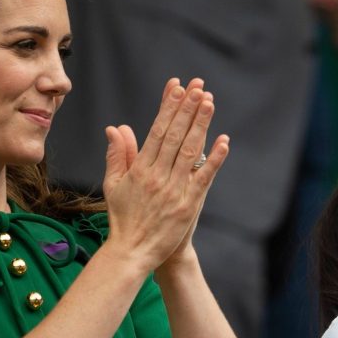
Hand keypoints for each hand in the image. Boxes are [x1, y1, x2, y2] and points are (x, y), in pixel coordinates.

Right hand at [101, 78, 228, 271]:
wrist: (133, 252)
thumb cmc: (123, 218)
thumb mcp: (114, 184)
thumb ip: (117, 155)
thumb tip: (116, 128)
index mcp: (140, 169)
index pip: (157, 130)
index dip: (168, 107)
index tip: (176, 87)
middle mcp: (157, 176)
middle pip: (175, 135)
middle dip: (187, 108)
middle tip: (197, 86)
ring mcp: (174, 190)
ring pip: (190, 151)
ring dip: (201, 125)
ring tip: (209, 102)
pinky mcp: (188, 205)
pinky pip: (203, 177)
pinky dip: (214, 159)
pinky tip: (223, 141)